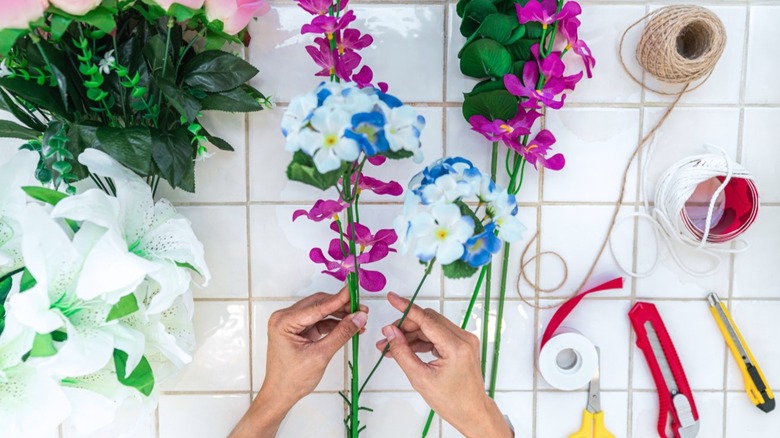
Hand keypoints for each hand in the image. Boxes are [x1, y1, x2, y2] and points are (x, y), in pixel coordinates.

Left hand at [231, 287, 367, 437]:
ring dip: (340, 315)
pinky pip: (319, 321)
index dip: (339, 299)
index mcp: (284, 322)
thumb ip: (341, 334)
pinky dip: (334, 324)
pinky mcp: (299, 329)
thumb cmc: (292, 379)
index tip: (354, 289)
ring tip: (360, 319)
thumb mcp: (320, 355)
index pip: (317, 307)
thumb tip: (359, 317)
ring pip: (321, 311)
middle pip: (319, 305)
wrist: (280, 394)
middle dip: (341, 306)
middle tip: (362, 309)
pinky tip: (349, 327)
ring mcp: (292, 323)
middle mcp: (285, 318)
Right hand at [376, 292, 512, 437]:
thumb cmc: (450, 401)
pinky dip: (421, 340)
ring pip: (431, 326)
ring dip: (411, 334)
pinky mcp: (462, 344)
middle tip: (386, 339)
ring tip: (391, 347)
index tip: (391, 298)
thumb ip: (402, 352)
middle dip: (405, 326)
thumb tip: (390, 332)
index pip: (426, 319)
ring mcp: (465, 340)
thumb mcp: (420, 378)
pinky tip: (406, 349)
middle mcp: (463, 338)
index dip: (406, 308)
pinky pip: (438, 334)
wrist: (471, 412)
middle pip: (428, 320)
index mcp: (455, 347)